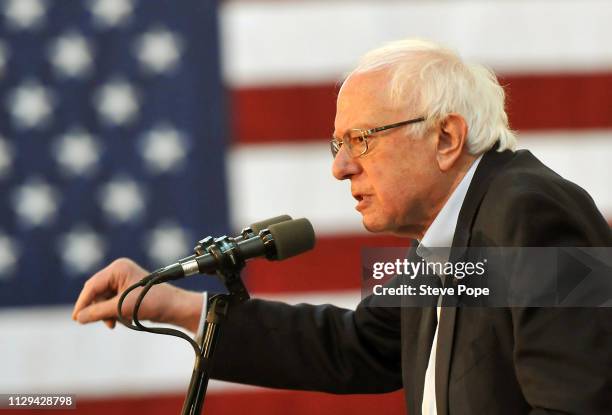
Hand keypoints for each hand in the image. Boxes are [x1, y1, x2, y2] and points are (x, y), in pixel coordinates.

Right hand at [72, 258, 202, 332]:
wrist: (174, 307)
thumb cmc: (152, 303)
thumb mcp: (121, 309)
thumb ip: (98, 312)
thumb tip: (79, 318)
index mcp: (117, 268)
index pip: (92, 286)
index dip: (82, 303)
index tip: (75, 319)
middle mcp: (119, 271)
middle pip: (96, 292)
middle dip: (97, 309)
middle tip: (99, 323)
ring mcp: (123, 279)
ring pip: (103, 299)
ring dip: (105, 313)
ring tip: (114, 323)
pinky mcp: (127, 289)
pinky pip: (111, 301)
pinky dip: (112, 312)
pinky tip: (119, 320)